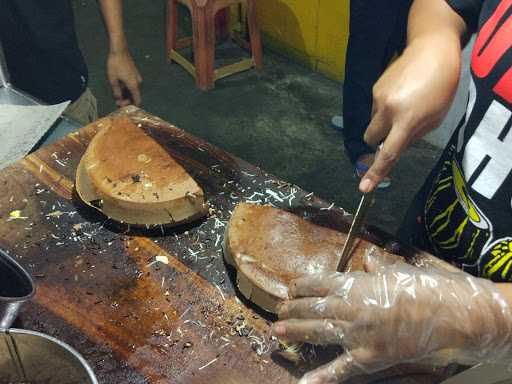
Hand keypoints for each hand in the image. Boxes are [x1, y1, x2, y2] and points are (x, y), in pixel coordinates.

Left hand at [107, 49, 141, 106]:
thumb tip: (118, 100)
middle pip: (134, 96)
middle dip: (126, 100)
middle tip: (117, 101)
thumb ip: (116, 92)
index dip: (131, 106)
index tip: (122, 106)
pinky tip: (119, 87)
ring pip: (132, 90)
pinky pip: (131, 84)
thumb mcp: (113, 80)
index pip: (137, 101)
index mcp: (133, 85)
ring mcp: (136, 77)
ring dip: (125, 94)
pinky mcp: (134, 74)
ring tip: (116, 94)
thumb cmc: (115, 64)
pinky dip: (126, 88)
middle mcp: (137, 82)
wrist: (119, 49)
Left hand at [272, 249, 511, 383]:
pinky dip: (322, 377)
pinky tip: (304, 383)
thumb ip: (377, 268)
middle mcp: (349, 307)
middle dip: (293, 308)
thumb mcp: (396, 271)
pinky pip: (341, 368)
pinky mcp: (368, 356)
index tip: (291, 288)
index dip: (300, 286)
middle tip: (279, 310)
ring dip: (295, 331)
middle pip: (312, 307)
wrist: (447, 314)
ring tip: (277, 330)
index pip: (317, 283)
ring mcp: (356, 333)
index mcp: (354, 284)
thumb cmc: (421, 288)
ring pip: (318, 331)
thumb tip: (369, 260)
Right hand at [359, 36, 460, 192]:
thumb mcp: (435, 118)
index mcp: (406, 120)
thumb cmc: (442, 86)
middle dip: (379, 140)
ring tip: (405, 104)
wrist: (431, 49)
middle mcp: (387, 110)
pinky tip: (401, 93)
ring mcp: (378, 97)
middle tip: (396, 131)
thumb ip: (414, 136)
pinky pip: (376, 107)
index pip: (389, 153)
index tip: (364, 188)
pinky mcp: (374, 87)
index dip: (376, 172)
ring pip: (373, 122)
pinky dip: (385, 107)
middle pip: (371, 138)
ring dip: (384, 121)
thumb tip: (397, 146)